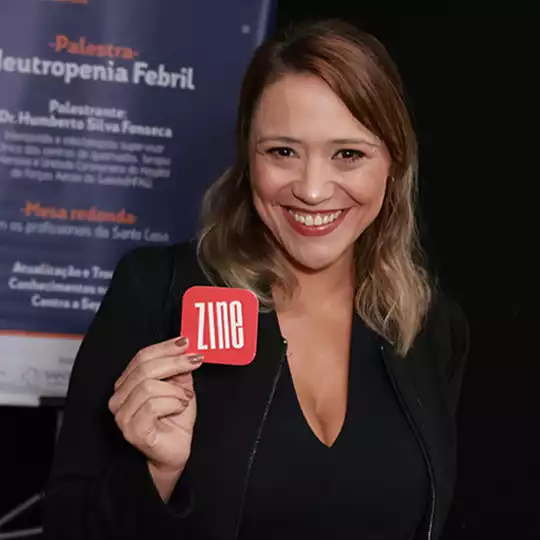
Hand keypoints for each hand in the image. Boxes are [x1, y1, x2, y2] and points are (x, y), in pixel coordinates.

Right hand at [108, 336, 202, 475]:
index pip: (142, 356)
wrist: (175, 451)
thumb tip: (185, 348)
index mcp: (127, 383)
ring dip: (175, 389)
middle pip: (144, 368)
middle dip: (175, 362)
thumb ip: (179, 369)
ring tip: (185, 398)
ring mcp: (123, 415)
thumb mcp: (180, 387)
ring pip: (149, 386)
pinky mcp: (132, 430)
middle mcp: (119, 398)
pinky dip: (173, 403)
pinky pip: (153, 405)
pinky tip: (179, 408)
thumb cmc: (175, 421)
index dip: (165, 347)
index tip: (186, 342)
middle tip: (196, 361)